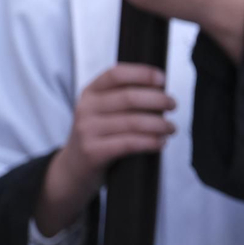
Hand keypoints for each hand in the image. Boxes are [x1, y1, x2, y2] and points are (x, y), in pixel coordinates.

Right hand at [36, 63, 176, 235]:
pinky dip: (150, 142)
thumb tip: (161, 89)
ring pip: (133, 122)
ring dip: (159, 124)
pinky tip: (160, 142)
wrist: (71, 170)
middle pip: (129, 98)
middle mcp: (86, 108)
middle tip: (172, 105)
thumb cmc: (96, 136)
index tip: (162, 79)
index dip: (142, 74)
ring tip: (171, 127)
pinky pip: (129, 143)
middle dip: (158, 100)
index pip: (116, 74)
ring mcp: (87, 131)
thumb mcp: (100, 110)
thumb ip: (122, 97)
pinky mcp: (93, 152)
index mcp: (90, 92)